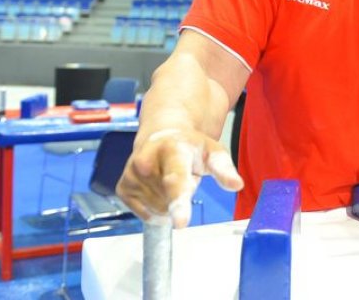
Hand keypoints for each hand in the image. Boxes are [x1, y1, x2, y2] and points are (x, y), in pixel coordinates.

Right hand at [116, 127, 243, 227]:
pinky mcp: (122, 188)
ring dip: (169, 202)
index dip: (179, 203)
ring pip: (159, 211)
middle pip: (169, 202)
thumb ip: (224, 169)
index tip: (181, 222)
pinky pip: (146, 215)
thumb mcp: (213, 152)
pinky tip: (158, 189)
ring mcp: (131, 175)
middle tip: (184, 175)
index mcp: (171, 150)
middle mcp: (145, 161)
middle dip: (183, 194)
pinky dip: (157, 208)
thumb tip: (236, 184)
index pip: (176, 181)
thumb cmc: (189, 146)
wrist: (160, 136)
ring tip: (170, 180)